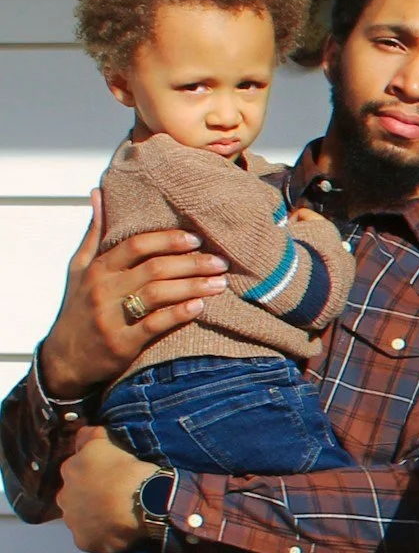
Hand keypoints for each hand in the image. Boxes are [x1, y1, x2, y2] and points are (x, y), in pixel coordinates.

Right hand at [35, 193, 226, 398]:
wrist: (65, 359)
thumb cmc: (79, 309)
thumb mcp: (79, 269)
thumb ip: (95, 234)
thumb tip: (98, 193)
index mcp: (97, 268)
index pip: (136, 245)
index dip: (168, 239)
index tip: (197, 239)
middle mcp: (103, 289)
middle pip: (154, 268)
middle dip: (191, 262)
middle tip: (220, 261)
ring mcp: (112, 316)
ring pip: (158, 293)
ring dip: (193, 286)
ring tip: (220, 282)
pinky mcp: (122, 343)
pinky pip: (156, 324)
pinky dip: (180, 313)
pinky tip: (200, 307)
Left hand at [56, 430, 155, 552]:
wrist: (143, 503)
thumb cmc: (126, 472)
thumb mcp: (105, 444)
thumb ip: (91, 436)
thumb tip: (86, 431)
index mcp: (70, 470)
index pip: (78, 469)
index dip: (96, 473)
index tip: (114, 475)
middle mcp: (64, 497)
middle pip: (77, 496)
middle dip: (91, 497)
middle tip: (116, 497)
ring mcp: (74, 522)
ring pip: (83, 519)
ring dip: (96, 517)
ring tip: (120, 516)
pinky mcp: (85, 542)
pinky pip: (93, 540)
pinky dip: (104, 537)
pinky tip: (120, 532)